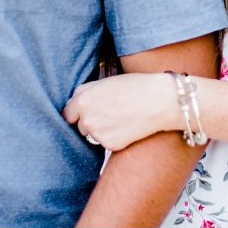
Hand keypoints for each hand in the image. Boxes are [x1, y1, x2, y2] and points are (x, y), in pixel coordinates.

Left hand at [62, 73, 179, 150]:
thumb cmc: (134, 87)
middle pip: (81, 126)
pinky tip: (127, 127)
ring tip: (121, 118)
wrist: (159, 101)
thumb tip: (74, 103)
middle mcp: (87, 119)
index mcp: (82, 100)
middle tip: (111, 112)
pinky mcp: (110, 145)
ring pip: (93, 136)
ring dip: (102, 130)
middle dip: (91, 122)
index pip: (68, 114)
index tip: (85, 113)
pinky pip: (107, 143)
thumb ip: (86, 92)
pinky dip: (115, 138)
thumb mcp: (105, 82)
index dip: (77, 113)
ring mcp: (98, 134)